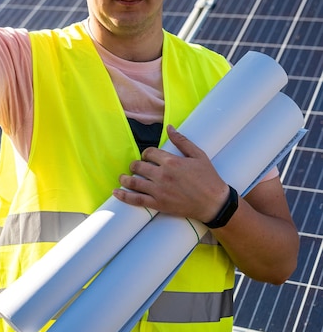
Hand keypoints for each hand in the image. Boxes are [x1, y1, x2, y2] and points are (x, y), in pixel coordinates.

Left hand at [113, 125, 228, 221]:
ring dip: (125, 178)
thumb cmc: (208, 178)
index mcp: (171, 161)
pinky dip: (124, 196)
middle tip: (136, 167)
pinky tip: (116, 192)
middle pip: (139, 166)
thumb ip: (182, 141)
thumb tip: (169, 127)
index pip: (149, 153)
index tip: (147, 157)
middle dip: (135, 165)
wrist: (213, 202)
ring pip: (134, 182)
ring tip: (122, 177)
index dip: (146, 153)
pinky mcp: (158, 204)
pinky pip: (136, 199)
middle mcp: (162, 175)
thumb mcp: (198, 155)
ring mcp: (159, 190)